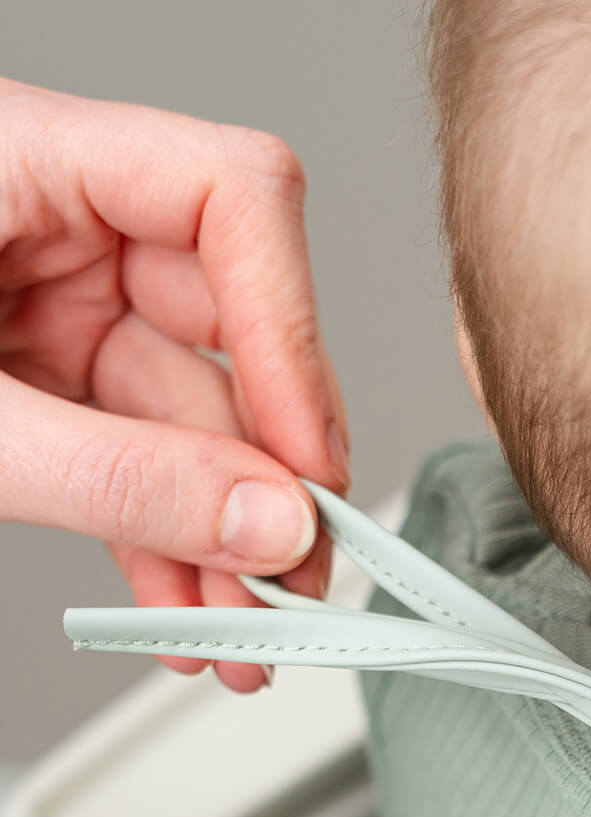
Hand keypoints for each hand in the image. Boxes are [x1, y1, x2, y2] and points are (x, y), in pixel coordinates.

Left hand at [0, 79, 349, 690]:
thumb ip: (116, 476)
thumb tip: (266, 525)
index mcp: (25, 158)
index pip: (232, 198)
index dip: (291, 330)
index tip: (305, 458)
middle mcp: (60, 224)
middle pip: (228, 337)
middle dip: (266, 477)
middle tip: (292, 576)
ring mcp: (55, 305)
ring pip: (189, 422)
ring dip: (221, 534)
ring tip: (240, 628)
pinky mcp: (43, 377)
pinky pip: (136, 456)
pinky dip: (165, 536)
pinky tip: (187, 604)